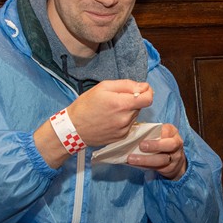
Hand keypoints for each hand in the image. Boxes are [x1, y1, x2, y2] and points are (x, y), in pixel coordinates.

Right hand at [35, 80, 151, 168]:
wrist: (73, 128)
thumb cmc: (86, 105)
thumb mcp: (103, 87)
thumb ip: (126, 85)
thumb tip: (144, 86)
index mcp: (121, 104)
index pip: (148, 98)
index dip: (147, 91)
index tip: (141, 89)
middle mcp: (125, 119)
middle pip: (141, 106)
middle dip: (133, 100)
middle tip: (117, 99)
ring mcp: (124, 130)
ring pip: (135, 115)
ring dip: (128, 110)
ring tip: (111, 109)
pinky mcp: (121, 137)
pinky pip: (129, 125)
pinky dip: (123, 120)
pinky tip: (110, 118)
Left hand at [127, 123, 186, 179]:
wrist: (175, 160)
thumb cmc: (161, 142)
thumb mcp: (159, 133)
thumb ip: (149, 130)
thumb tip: (130, 128)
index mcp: (172, 132)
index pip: (167, 130)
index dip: (158, 132)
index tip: (145, 133)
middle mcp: (176, 144)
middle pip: (170, 145)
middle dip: (155, 145)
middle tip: (141, 146)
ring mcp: (174, 157)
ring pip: (162, 159)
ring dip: (146, 160)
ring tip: (131, 159)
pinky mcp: (169, 168)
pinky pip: (157, 168)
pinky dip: (145, 166)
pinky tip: (135, 164)